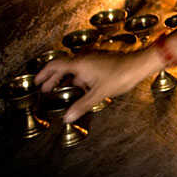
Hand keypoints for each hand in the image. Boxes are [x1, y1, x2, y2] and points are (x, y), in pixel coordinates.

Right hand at [34, 50, 153, 122]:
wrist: (140, 65)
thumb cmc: (122, 74)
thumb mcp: (99, 93)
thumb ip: (82, 105)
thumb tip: (68, 117)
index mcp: (80, 63)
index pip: (54, 65)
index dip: (43, 74)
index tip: (36, 82)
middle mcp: (85, 59)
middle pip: (63, 67)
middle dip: (52, 78)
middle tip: (45, 89)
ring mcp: (94, 60)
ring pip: (74, 69)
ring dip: (66, 79)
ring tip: (61, 90)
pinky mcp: (102, 63)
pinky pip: (85, 70)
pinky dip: (78, 79)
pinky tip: (82, 89)